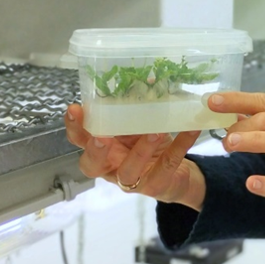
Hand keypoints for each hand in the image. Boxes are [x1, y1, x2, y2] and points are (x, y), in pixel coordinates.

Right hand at [63, 103, 204, 209]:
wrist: (176, 175)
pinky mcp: (157, 185)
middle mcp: (112, 167)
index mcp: (103, 149)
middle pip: (92, 165)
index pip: (80, 140)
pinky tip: (190, 130)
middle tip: (101, 136)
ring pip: (129, 170)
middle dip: (95, 151)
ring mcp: (133, 180)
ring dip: (140, 151)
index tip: (75, 109)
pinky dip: (180, 145)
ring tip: (154, 132)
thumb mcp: (137, 127)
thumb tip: (143, 78)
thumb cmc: (149, 146)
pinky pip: (168, 164)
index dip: (74, 128)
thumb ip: (132, 111)